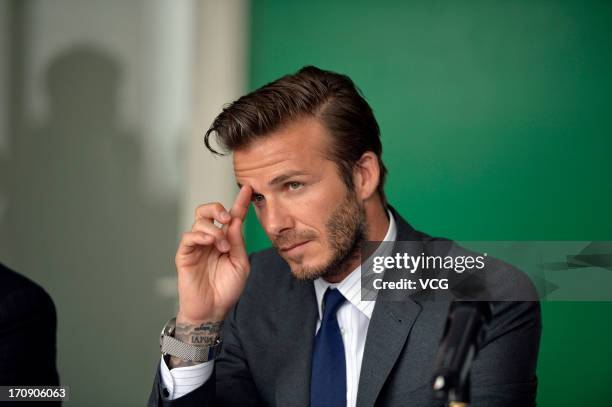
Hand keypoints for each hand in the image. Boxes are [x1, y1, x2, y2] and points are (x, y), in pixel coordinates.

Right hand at [175, 185, 251, 324]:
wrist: (213, 310)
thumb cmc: (227, 289)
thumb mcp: (240, 264)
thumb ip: (238, 242)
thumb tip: (235, 220)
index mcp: (226, 240)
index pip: (232, 217)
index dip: (239, 202)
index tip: (247, 188)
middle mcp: (210, 239)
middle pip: (208, 211)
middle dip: (217, 208)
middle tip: (227, 217)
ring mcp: (197, 246)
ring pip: (199, 221)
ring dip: (213, 229)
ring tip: (221, 245)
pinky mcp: (185, 254)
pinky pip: (189, 236)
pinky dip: (200, 235)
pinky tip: (210, 243)